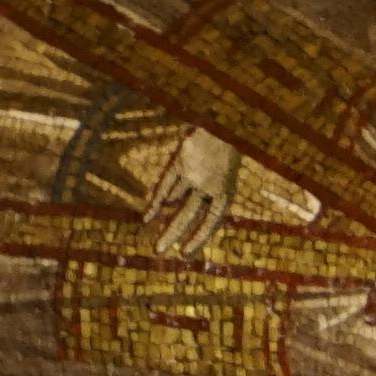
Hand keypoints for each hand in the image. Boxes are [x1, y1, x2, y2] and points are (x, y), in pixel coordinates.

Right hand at [124, 123, 238, 252]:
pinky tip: (148, 216)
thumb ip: (209, 192)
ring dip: (163, 222)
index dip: (198, 237)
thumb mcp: (226, 175)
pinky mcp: (180, 163)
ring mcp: (194, 174)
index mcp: (226, 191)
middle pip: (188, 215)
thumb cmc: (227, 150)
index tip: (184, 252)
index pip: (211, 221)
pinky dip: (156, 200)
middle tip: (159, 251)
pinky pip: (165, 186)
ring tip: (155, 241)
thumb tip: (175, 208)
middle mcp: (210, 185)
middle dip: (173, 234)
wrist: (224, 123)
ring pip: (174, 203)